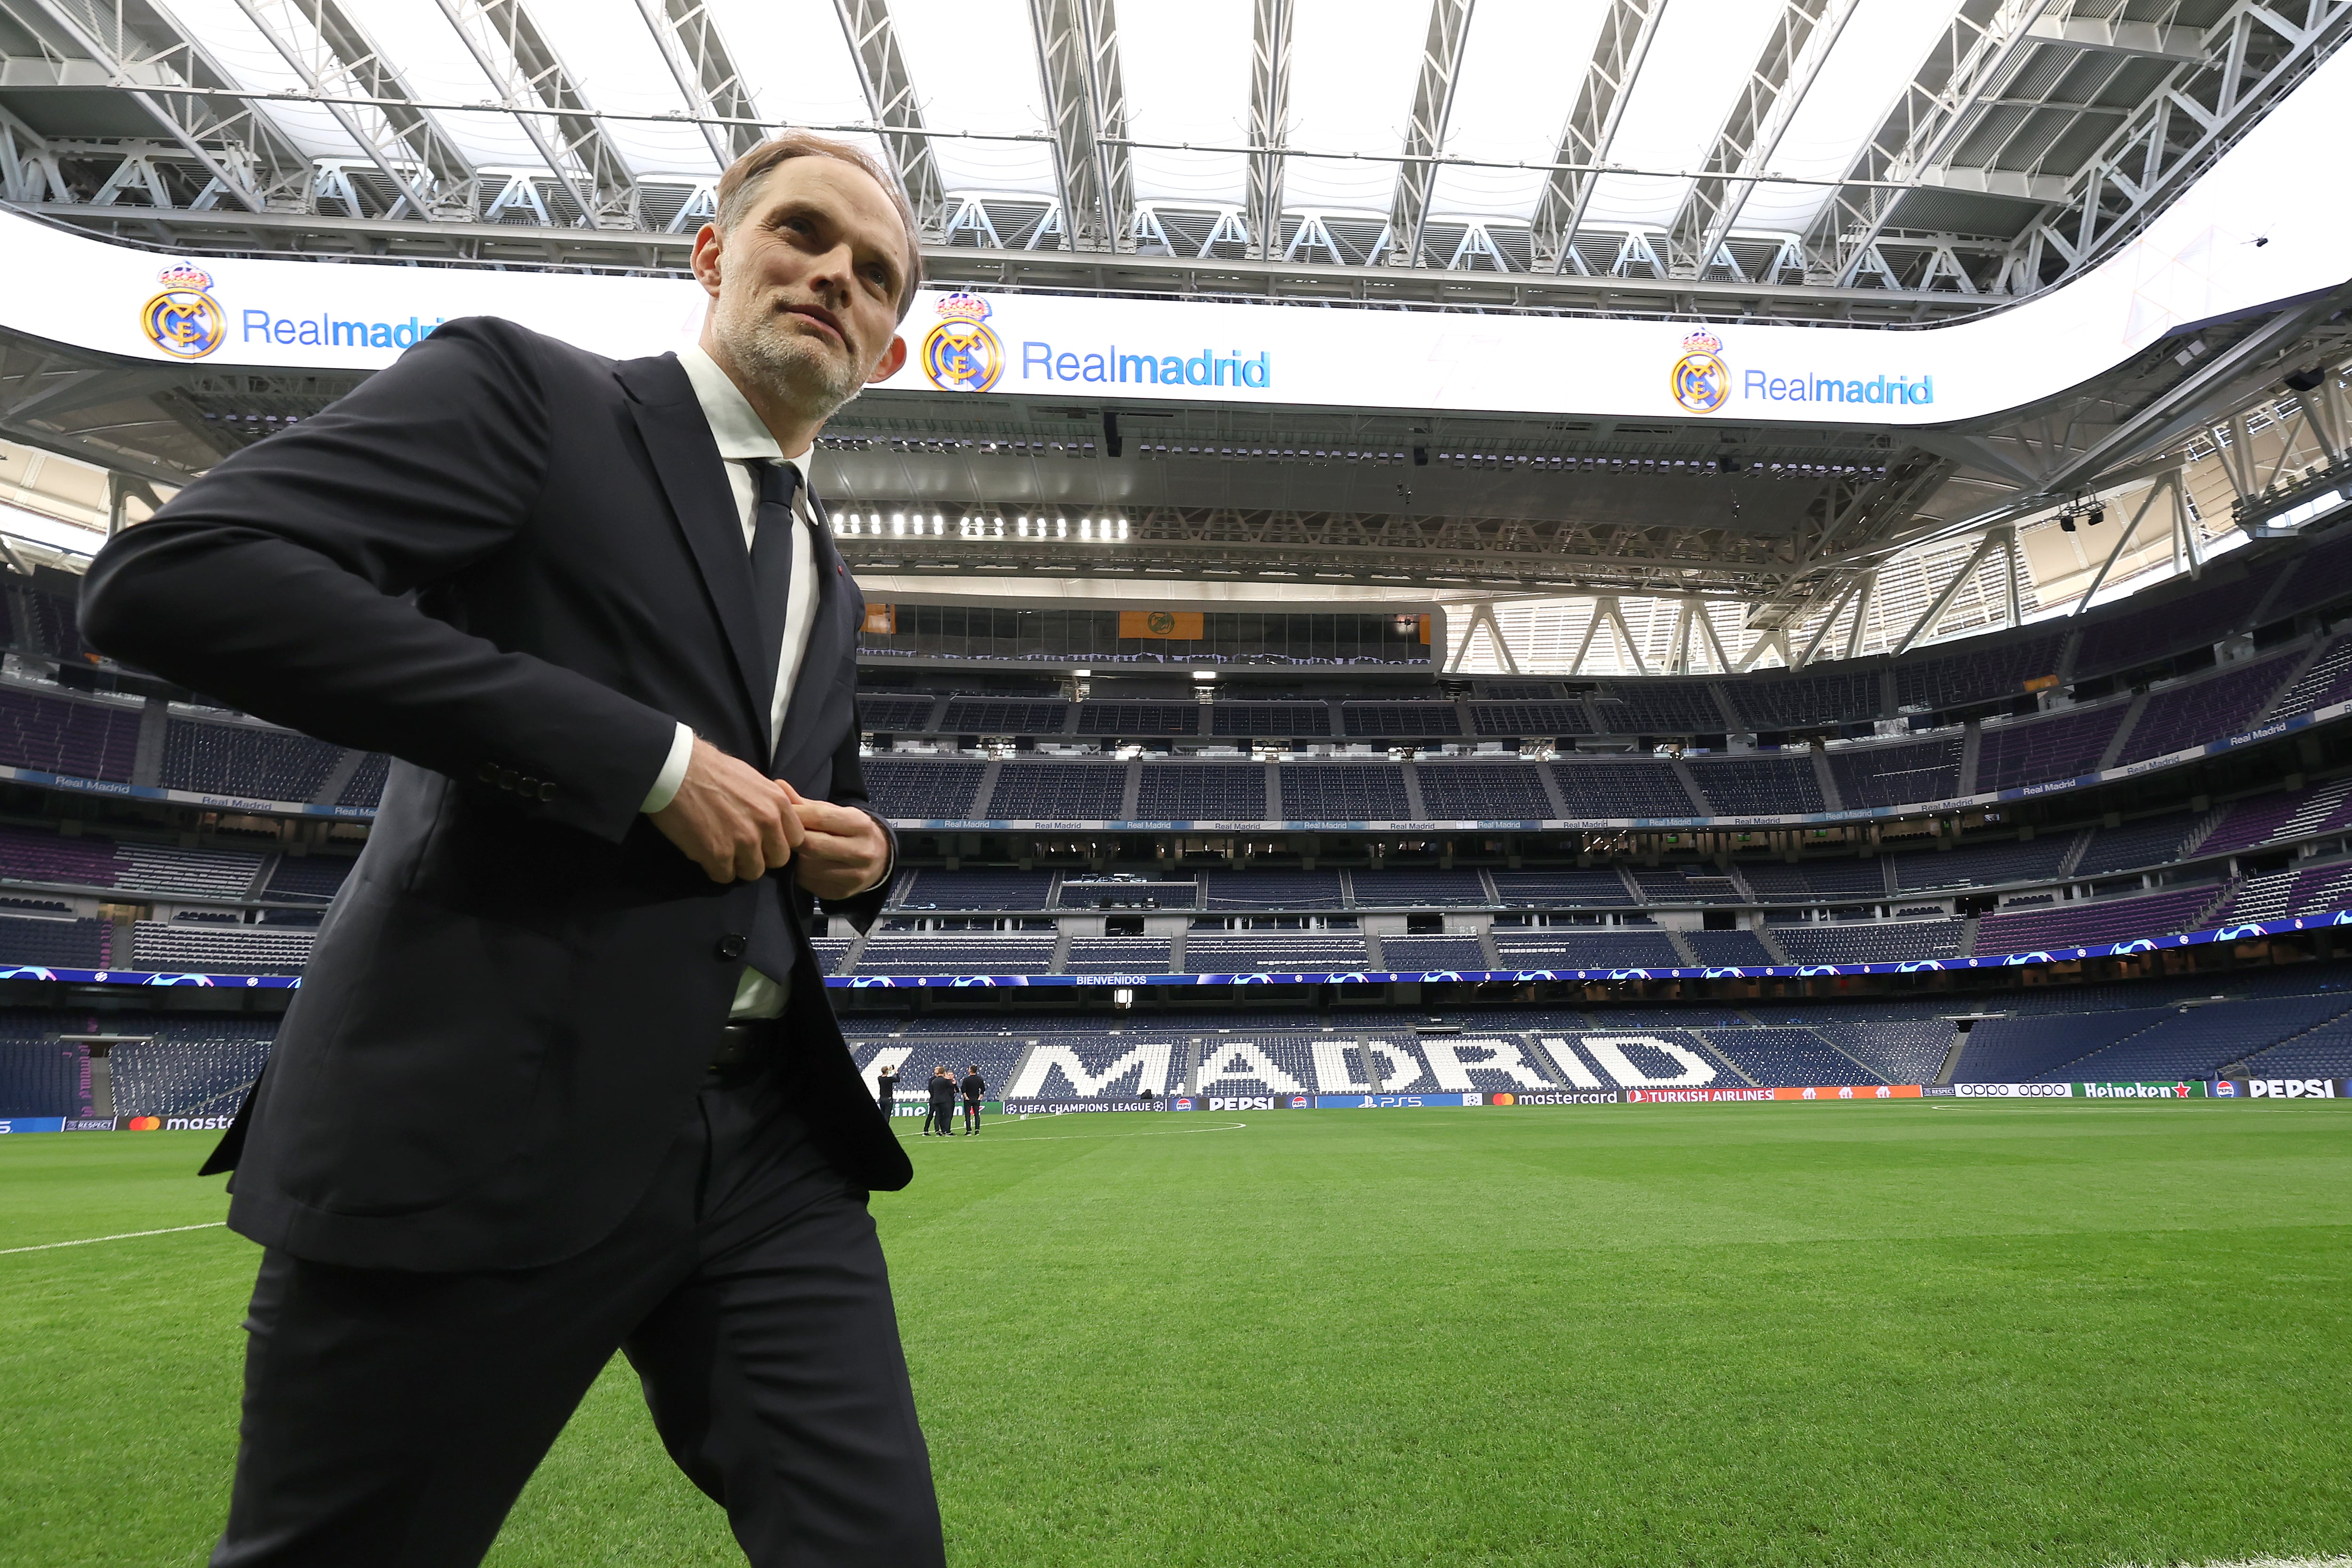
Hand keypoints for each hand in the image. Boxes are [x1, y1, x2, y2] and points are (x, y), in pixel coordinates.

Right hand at [650, 737, 802, 882]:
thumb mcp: (754, 780)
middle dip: (761, 856)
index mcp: (779, 803)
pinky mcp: (718, 855)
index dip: (778, 842)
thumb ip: (769, 804)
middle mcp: (767, 823)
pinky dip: (715, 869)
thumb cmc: (711, 769)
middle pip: (778, 860)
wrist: (675, 769)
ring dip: (738, 865)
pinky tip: (705, 852)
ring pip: (753, 872)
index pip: (796, 839)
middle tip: (741, 848)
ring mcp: (744, 841)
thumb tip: (775, 821)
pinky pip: (725, 876)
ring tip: (722, 850)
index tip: (764, 840)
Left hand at [780, 780, 891, 900]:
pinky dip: (800, 874)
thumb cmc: (850, 831)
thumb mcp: (835, 813)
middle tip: (781, 835)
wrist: (879, 858)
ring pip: (808, 867)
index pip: (820, 818)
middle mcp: (861, 851)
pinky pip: (809, 883)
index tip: (780, 813)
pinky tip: (802, 866)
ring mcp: (853, 875)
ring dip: (795, 859)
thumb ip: (805, 804)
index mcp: (859, 825)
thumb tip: (778, 785)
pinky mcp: (842, 892)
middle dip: (793, 839)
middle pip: (813, 845)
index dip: (796, 815)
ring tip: (793, 851)